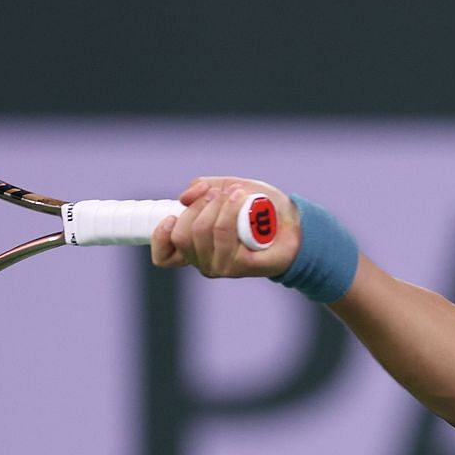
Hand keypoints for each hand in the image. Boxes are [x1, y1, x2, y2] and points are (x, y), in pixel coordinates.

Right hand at [150, 177, 297, 278]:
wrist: (294, 221)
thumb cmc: (259, 208)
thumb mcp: (226, 188)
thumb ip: (202, 188)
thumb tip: (185, 197)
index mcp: (194, 248)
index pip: (163, 257)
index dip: (160, 236)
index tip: (172, 215)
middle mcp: (204, 261)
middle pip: (183, 235)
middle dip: (199, 206)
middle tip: (220, 194)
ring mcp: (221, 266)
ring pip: (202, 231)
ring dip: (219, 204)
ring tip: (237, 193)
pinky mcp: (240, 266)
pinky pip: (224, 233)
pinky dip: (231, 210)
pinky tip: (241, 199)